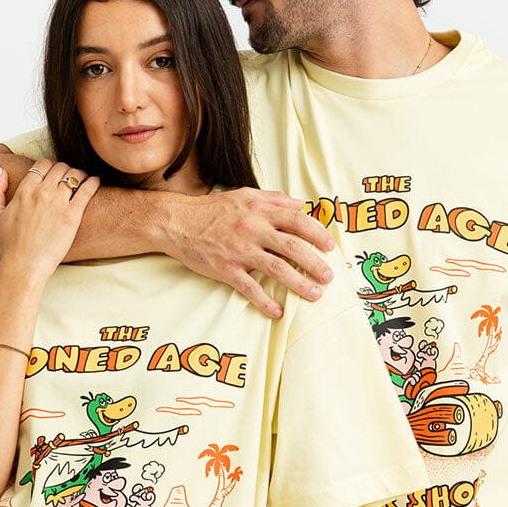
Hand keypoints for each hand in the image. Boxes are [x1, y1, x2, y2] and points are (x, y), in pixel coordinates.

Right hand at [0, 159, 98, 280]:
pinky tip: (95, 182)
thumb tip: (1, 171)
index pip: (42, 165)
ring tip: (83, 180)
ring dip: (79, 174)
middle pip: (60, 167)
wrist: (25, 265)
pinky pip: (87, 190)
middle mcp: (42, 193)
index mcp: (24, 191)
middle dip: (65, 169)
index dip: (49, 166)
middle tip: (69, 177)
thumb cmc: (10, 245)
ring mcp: (58, 203)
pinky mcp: (72, 215)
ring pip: (74, 175)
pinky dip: (93, 182)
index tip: (53, 173)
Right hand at [164, 188, 336, 317]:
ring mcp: (239, 250)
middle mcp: (252, 228)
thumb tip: (301, 203)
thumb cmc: (212, 209)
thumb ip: (274, 199)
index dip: (317, 234)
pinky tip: (277, 311)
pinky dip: (265, 301)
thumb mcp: (245, 195)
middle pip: (292, 247)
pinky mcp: (225, 268)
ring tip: (315, 294)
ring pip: (276, 268)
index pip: (297, 220)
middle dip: (315, 263)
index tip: (331, 246)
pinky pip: (249, 287)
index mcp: (259, 210)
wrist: (176, 222)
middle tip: (329, 276)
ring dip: (299, 284)